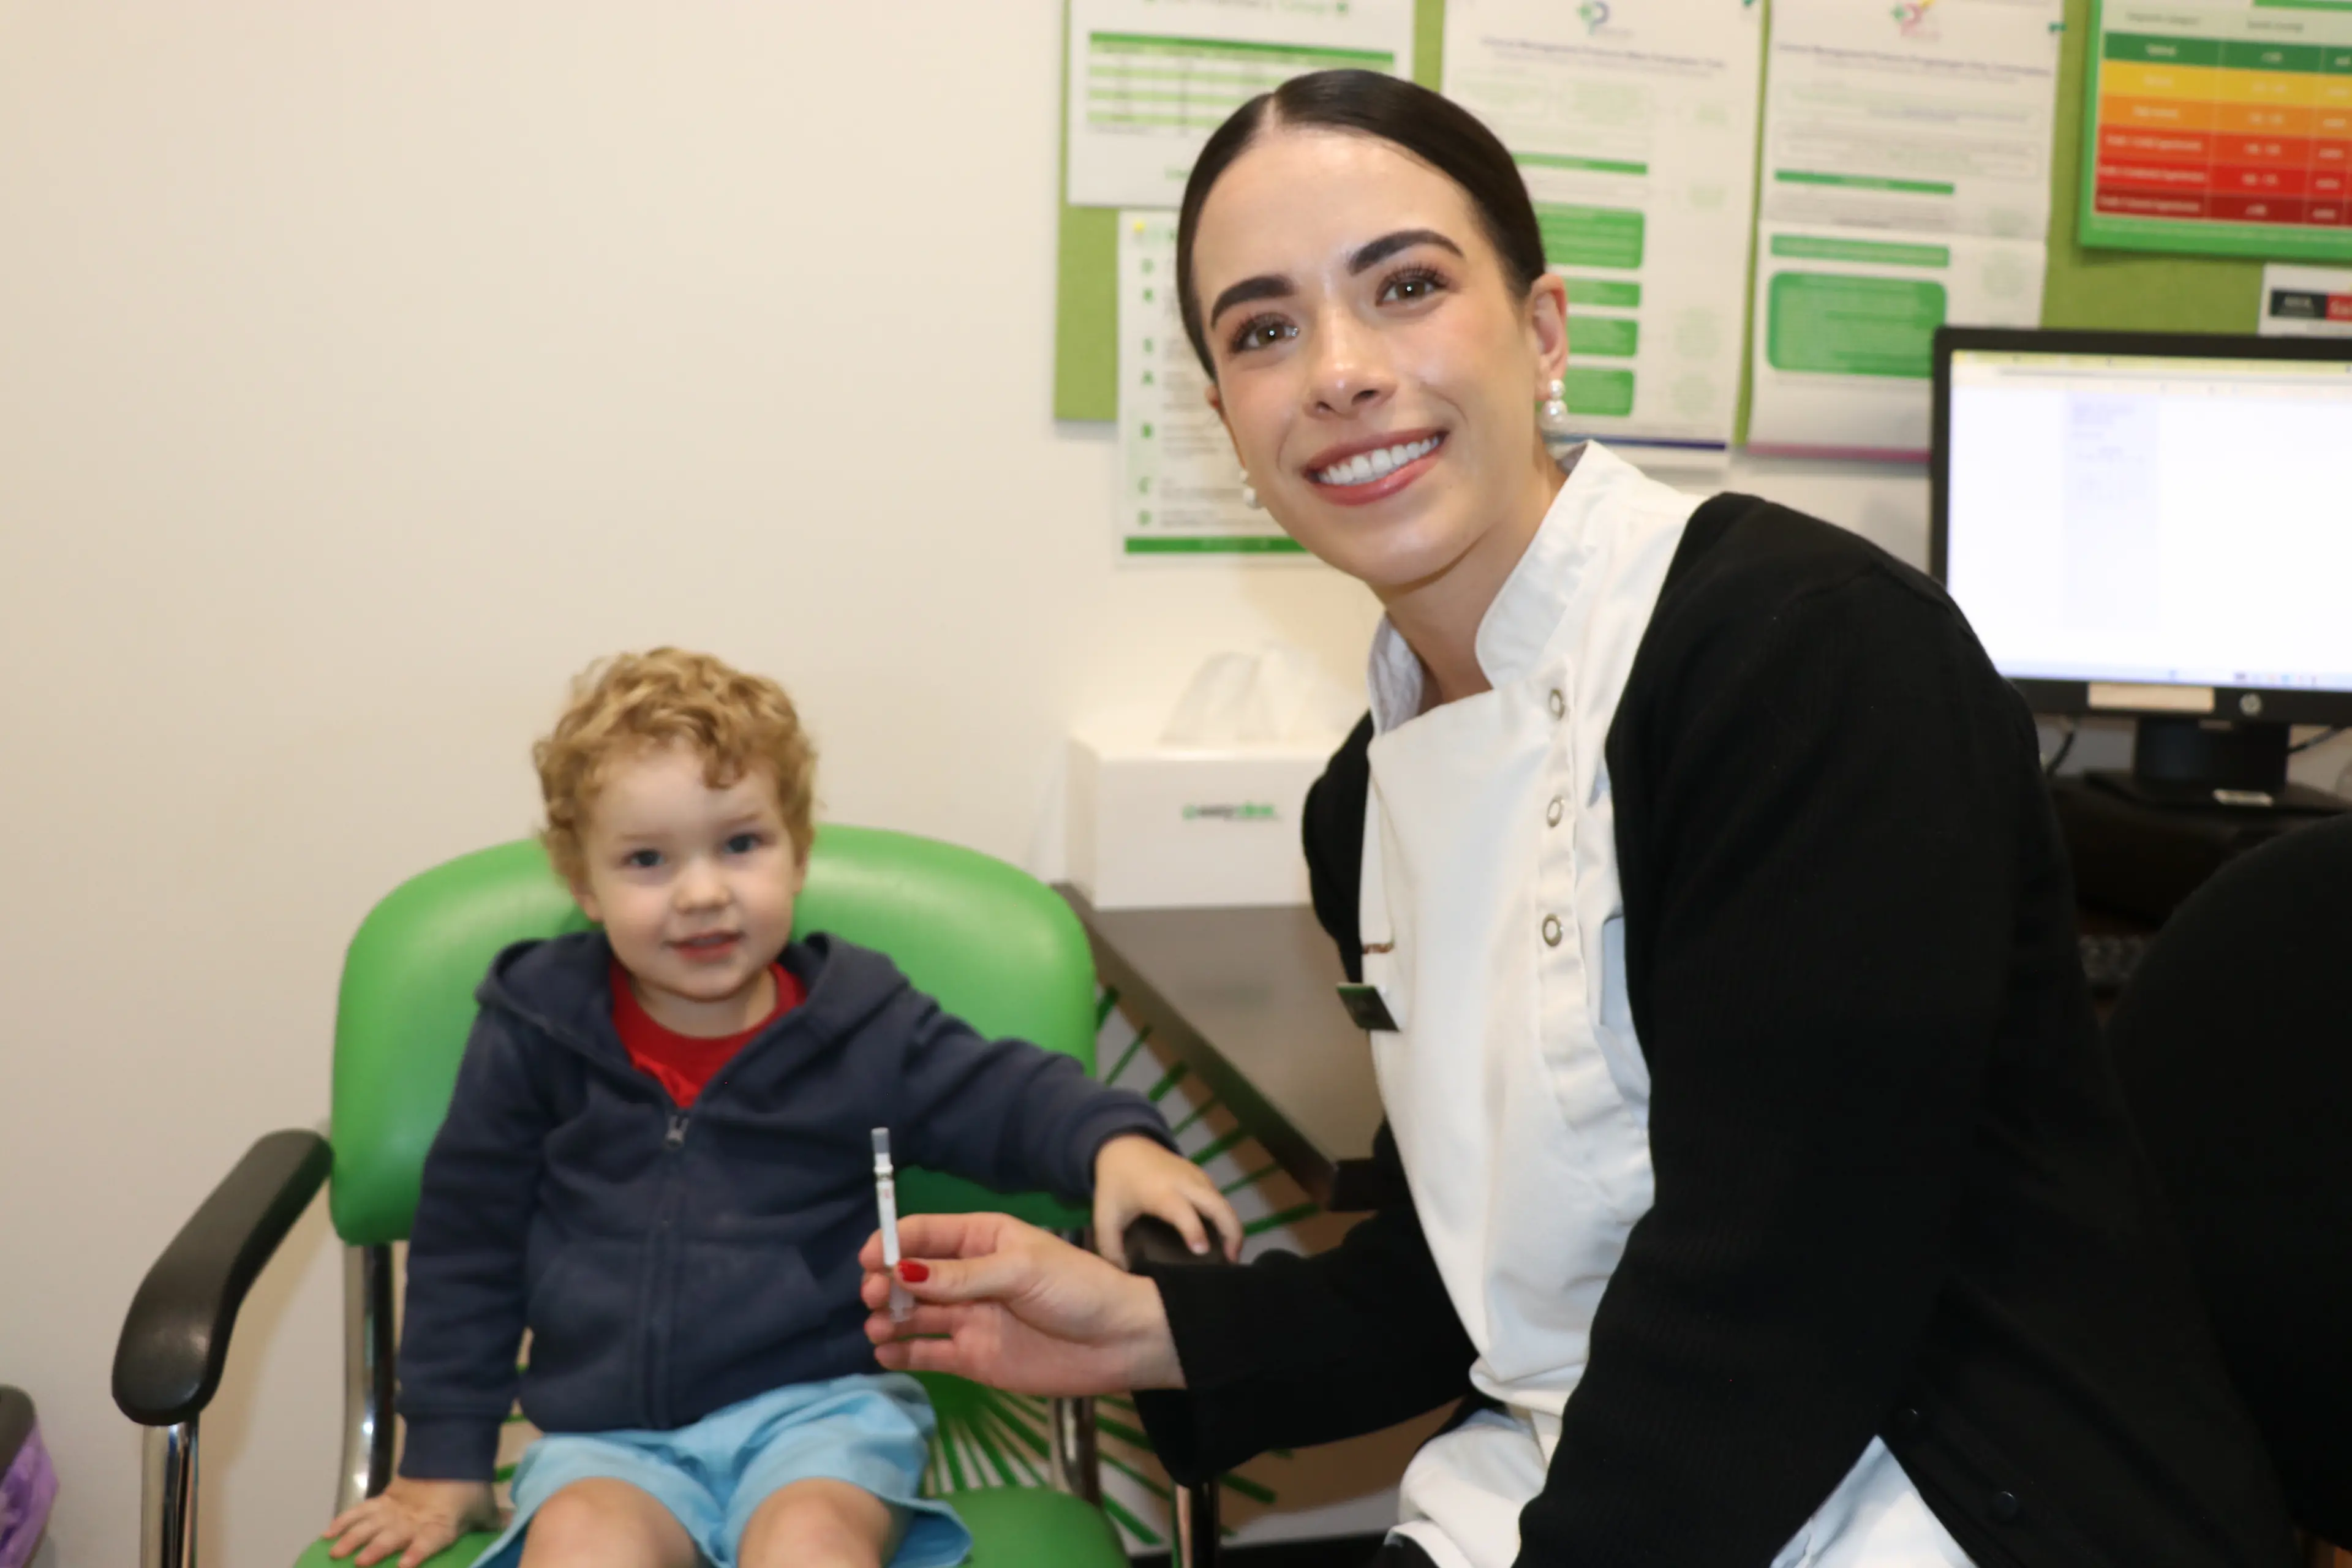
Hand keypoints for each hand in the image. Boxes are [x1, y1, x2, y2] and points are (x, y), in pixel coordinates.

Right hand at [323, 1477, 499, 1566]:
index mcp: (440, 1523)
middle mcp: (413, 1519)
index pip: (428, 1540)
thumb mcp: (483, 1508)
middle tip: (359, 1563)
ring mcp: (395, 1509)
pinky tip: (326, 1533)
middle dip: (375, 1549)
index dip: (417, 1552)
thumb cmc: (470, 1488)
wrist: (453, 1452)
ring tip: (334, 1553)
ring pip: (370, 1524)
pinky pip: (360, 1510)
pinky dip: (343, 1520)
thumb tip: (513, 1525)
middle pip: (391, 1535)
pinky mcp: (384, 1499)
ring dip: (351, 1538)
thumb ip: (493, 1523)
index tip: (405, 1566)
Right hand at [860, 1211, 1184, 1393]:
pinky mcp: (972, 1357)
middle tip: (872, 1297)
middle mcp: (968, 1276)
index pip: (925, 1233)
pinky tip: (885, 1352)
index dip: (893, 1242)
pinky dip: (902, 1352)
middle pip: (912, 1275)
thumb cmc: (1077, 1290)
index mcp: (982, 1238)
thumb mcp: (1021, 1270)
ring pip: (914, 1314)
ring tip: (877, 1327)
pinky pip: (928, 1353)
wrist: (1120, 1342)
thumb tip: (903, 1272)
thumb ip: (962, 1275)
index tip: (868, 1259)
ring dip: (889, 1318)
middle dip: (885, 1282)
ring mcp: (968, 1317)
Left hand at [1092, 1134, 1243, 1264]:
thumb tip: (1124, 1279)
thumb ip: (1110, 1249)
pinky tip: (1221, 1238)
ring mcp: (1196, 1177)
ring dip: (1232, 1228)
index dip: (1194, 1231)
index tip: (1202, 1252)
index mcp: (1159, 1193)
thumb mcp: (1105, 1216)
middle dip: (1231, 1233)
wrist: (1124, 1146)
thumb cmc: (1115, 1185)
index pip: (1183, 1211)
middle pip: (1218, 1206)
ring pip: (1223, 1203)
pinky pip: (1219, 1198)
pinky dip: (1225, 1218)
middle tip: (1231, 1262)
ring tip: (1230, 1256)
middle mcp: (1184, 1183)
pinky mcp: (1201, 1176)